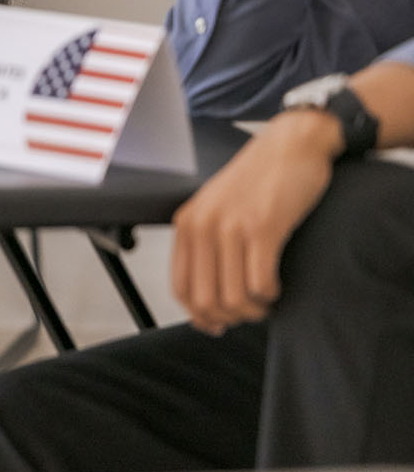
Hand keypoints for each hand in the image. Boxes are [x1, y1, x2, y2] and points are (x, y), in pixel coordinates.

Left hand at [169, 110, 340, 334]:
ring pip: (234, 298)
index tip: (218, 326)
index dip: (200, 315)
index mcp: (187, 223)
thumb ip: (207, 244)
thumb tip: (208, 297)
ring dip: (254, 311)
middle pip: (205, 300)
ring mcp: (231, 226)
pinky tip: (277, 287)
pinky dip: (270, 296)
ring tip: (266, 301)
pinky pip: (260, 284)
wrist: (290, 145)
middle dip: (230, 318)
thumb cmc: (259, 181)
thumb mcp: (218, 208)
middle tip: (251, 312)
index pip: (180, 288)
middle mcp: (202, 225)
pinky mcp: (263, 227)